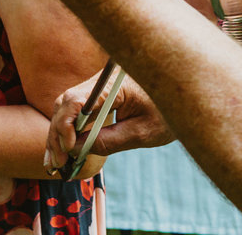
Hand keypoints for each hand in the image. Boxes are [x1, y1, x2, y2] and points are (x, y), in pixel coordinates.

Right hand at [45, 72, 173, 171]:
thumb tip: (76, 149)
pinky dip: (69, 127)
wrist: (188, 95)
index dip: (65, 127)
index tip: (68, 151)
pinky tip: (64, 148)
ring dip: (59, 132)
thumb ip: (109, 141)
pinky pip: (78, 107)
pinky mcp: (102, 91)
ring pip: (68, 105)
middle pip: (67, 102)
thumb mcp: (143, 133)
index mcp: (114, 83)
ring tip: (54, 161)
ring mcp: (100, 83)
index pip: (76, 101)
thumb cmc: (171, 113)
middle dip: (57, 133)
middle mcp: (103, 78)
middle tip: (55, 163)